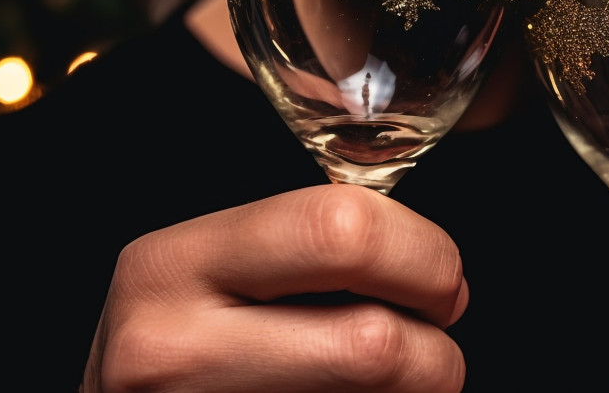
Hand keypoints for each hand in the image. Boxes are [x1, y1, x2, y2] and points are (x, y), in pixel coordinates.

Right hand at [82, 184, 467, 392]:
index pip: (340, 231)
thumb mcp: (210, 271)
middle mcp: (170, 349)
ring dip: (422, 385)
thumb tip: (431, 259)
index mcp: (171, 264)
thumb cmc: (179, 345)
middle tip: (437, 331)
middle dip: (437, 340)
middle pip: (373, 342)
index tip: (439, 272)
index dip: (423, 253)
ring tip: (404, 374)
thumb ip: (301, 241)